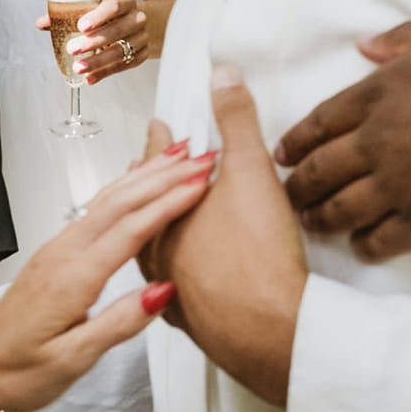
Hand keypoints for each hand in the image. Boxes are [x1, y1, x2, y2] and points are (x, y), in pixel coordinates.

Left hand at [0, 147, 213, 411]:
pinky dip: (125, 188)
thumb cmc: (16, 369)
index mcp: (72, 278)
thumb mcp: (71, 360)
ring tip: (179, 155)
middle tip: (203, 157)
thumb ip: (118, 323)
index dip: (169, 203)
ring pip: (108, 199)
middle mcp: (64, 253)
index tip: (201, 183)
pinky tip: (137, 181)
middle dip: (165, 176)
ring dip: (146, 174)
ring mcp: (58, 248)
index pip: (130, 230)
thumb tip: (161, 290)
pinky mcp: (57, 251)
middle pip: (121, 202)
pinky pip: (97, 208)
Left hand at [35, 0, 150, 84]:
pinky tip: (91, 78)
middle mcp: (137, 18)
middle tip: (72, 49)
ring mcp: (142, 37)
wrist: (141, 21)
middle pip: (118, 30)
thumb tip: (41, 23)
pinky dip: (105, 73)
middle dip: (94, 41)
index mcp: (125, 1)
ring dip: (98, 61)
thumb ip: (69, 14)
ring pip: (122, 51)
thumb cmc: (112, 14)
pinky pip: (124, 66)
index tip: (81, 26)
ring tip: (79, 67)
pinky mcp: (142, 54)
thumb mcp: (95, 8)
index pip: (114, 6)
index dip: (98, 16)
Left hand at [138, 68, 303, 406]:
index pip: (151, 172)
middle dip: (149, 181)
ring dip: (156, 224)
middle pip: (141, 210)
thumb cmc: (258, 258)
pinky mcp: (192, 321)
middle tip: (150, 161)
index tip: (157, 130)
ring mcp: (171, 290)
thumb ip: (236, 123)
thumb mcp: (250, 174)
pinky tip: (177, 276)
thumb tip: (222, 75)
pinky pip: (170, 288)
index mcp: (165, 213)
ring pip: (151, 251)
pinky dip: (172, 269)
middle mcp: (156, 253)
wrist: (270, 336)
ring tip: (161, 208)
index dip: (157, 147)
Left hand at [274, 15, 410, 261]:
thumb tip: (363, 46)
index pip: (319, 122)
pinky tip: (359, 246)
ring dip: (319, 218)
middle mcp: (376, 144)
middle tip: (286, 194)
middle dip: (297, 184)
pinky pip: (379, 240)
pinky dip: (363, 245)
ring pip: (341, 209)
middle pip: (320, 169)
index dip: (296, 140)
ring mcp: (396, 187)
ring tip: (310, 223)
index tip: (282, 154)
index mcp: (378, 95)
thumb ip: (403, 38)